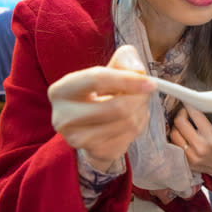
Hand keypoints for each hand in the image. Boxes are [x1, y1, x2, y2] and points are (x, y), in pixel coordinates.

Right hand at [48, 45, 154, 171]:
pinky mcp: (94, 152)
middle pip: (117, 107)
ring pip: (127, 123)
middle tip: (145, 94)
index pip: (97, 79)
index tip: (150, 82)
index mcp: (61, 90)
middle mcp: (62, 117)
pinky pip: (129, 137)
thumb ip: (125, 58)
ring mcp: (77, 139)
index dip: (128, 79)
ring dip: (141, 112)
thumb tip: (138, 70)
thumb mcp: (111, 68)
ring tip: (135, 106)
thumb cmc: (103, 91)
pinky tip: (129, 122)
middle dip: (139, 99)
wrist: (94, 125)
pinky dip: (138, 127)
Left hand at [169, 105, 211, 176]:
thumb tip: (192, 108)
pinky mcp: (186, 162)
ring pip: (173, 134)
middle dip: (180, 114)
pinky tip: (180, 136)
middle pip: (180, 123)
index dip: (189, 105)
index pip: (195, 115)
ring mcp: (191, 156)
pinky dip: (175, 139)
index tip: (187, 101)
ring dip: (176, 127)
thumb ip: (206, 121)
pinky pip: (173, 146)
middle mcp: (200, 146)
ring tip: (181, 125)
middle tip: (183, 112)